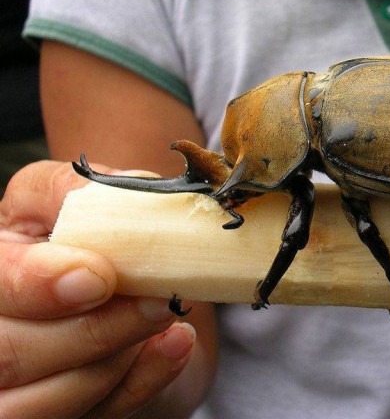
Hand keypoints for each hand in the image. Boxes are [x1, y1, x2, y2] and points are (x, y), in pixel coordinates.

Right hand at [0, 161, 195, 417]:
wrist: (124, 285)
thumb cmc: (94, 236)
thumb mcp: (78, 198)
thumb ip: (81, 191)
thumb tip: (117, 196)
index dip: (37, 286)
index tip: (99, 277)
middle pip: (8, 355)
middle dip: (94, 330)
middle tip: (160, 300)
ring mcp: (15, 389)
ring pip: (45, 403)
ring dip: (119, 358)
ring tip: (166, 315)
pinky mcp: (59, 415)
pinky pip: (96, 418)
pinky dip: (143, 382)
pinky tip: (176, 344)